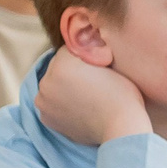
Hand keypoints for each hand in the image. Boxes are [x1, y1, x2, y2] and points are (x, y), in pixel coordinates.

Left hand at [34, 49, 152, 146]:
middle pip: (58, 68)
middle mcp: (45, 82)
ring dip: (65, 89)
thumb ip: (91, 50)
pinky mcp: (46, 119)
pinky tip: (81, 110)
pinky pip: (53, 104)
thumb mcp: (111, 63)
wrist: (122, 129)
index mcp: (61, 64)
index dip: (86, 55)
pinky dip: (63, 106)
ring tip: (88, 98)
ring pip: (54, 87)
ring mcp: (43, 102)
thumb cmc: (123, 94)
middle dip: (73, 72)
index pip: (70, 50)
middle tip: (95, 83)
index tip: (99, 66)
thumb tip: (85, 39)